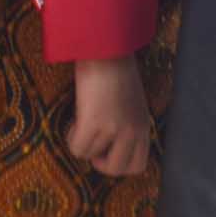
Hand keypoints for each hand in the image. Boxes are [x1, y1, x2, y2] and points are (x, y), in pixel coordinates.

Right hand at [67, 54, 152, 176]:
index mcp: (143, 126)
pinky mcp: (94, 123)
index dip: (118, 162)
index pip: (137, 166)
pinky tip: (74, 119)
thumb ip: (127, 122)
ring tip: (81, 120)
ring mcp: (115, 129)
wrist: (104, 47)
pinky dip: (71, 137)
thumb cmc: (114, 68)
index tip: (106, 149)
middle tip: (91, 141)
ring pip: (92, 157)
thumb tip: (109, 142)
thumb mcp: (130, 101)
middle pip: (116, 169)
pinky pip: (78, 148)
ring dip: (83, 142)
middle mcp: (133, 131)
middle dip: (99, 160)